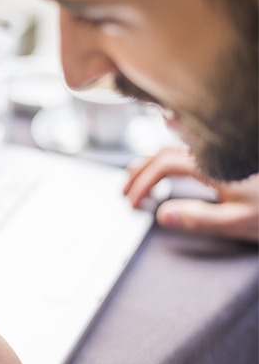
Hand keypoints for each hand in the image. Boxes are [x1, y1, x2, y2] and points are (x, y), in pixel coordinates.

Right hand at [124, 147, 258, 241]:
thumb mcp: (238, 222)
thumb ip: (199, 218)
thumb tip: (162, 215)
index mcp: (214, 165)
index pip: (164, 165)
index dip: (143, 182)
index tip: (132, 201)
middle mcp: (214, 153)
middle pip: (165, 152)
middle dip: (140, 171)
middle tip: (125, 191)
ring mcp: (221, 153)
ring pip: (177, 146)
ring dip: (152, 160)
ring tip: (136, 175)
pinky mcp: (227, 157)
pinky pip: (190, 146)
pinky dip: (172, 150)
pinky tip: (170, 141)